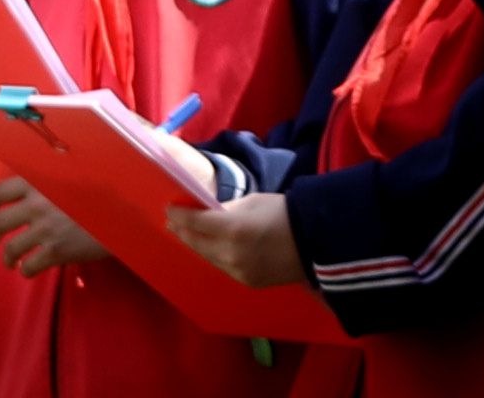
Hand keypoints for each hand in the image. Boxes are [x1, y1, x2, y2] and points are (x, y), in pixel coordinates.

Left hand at [0, 185, 117, 280]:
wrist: (126, 212)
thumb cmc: (102, 193)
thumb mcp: (73, 178)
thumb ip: (49, 184)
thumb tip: (29, 195)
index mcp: (40, 182)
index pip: (1, 190)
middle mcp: (38, 204)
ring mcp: (46, 229)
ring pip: (11, 249)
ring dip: (8, 257)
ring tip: (12, 261)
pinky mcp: (56, 251)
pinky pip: (29, 267)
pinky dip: (25, 271)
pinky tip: (30, 269)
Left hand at [173, 193, 305, 289]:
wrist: (315, 241)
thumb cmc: (284, 212)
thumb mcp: (253, 201)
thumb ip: (227, 210)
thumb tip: (208, 215)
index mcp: (232, 229)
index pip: (195, 223)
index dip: (179, 215)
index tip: (169, 209)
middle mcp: (230, 254)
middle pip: (197, 243)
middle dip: (183, 232)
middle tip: (172, 223)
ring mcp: (237, 271)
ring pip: (208, 258)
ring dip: (196, 245)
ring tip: (187, 236)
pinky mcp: (246, 282)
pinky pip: (223, 267)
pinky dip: (213, 256)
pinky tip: (210, 249)